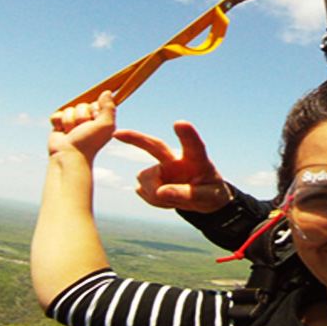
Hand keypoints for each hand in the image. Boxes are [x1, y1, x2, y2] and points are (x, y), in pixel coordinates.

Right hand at [48, 91, 115, 159]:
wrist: (69, 155)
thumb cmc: (89, 143)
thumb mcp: (106, 125)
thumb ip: (109, 107)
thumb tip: (107, 92)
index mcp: (99, 119)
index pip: (95, 103)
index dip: (93, 111)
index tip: (94, 122)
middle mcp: (86, 119)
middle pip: (81, 105)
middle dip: (80, 117)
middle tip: (81, 130)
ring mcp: (72, 121)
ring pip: (68, 110)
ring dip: (69, 122)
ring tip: (71, 134)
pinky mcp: (59, 124)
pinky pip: (57, 114)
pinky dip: (58, 122)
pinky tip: (62, 132)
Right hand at [114, 121, 230, 212]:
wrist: (202, 198)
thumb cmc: (209, 193)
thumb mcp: (207, 198)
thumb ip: (187, 195)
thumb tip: (160, 192)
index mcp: (195, 159)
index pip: (193, 145)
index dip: (187, 134)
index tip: (179, 123)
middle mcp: (174, 159)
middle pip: (154, 146)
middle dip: (135, 139)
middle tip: (117, 134)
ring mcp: (160, 168)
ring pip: (145, 179)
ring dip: (154, 195)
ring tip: (173, 201)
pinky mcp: (150, 179)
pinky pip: (143, 191)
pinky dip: (153, 201)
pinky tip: (166, 199)